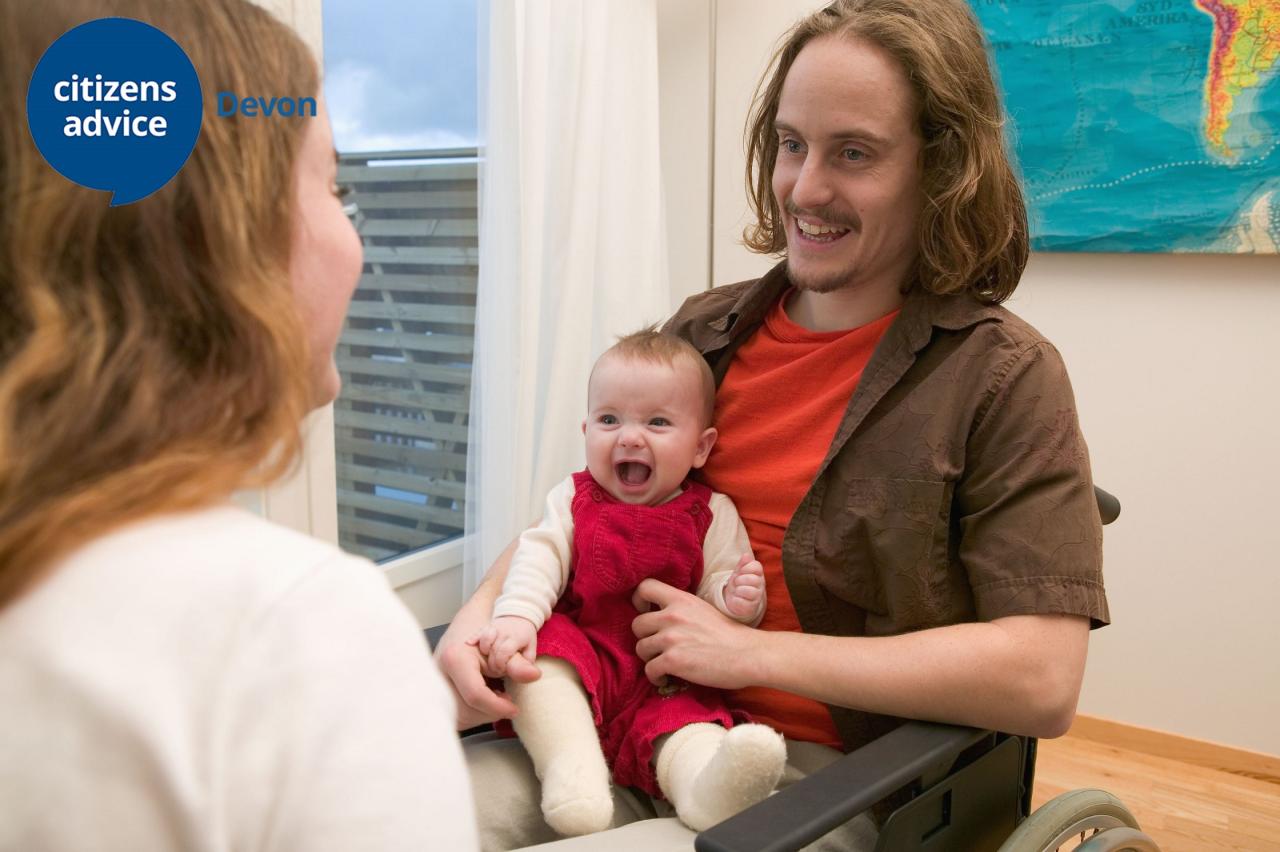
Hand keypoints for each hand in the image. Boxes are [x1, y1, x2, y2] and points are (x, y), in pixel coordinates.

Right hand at [436, 623, 539, 729]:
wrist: (465, 631)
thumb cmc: (483, 639)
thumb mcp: (503, 648)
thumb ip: (518, 663)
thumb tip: (534, 675)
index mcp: (453, 659)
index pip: (476, 695)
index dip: (498, 706)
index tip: (514, 708)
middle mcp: (437, 674)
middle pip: (467, 710)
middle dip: (490, 710)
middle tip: (504, 697)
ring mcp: (433, 687)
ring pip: (460, 717)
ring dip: (482, 712)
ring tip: (493, 694)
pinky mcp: (434, 696)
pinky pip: (455, 716)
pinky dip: (473, 712)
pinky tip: (482, 698)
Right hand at [469, 616, 537, 677]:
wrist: (518, 615)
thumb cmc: (524, 636)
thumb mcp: (531, 648)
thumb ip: (527, 661)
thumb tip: (529, 674)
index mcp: (515, 637)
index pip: (505, 651)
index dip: (501, 663)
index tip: (502, 669)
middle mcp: (504, 632)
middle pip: (494, 649)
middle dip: (493, 663)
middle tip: (497, 669)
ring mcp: (493, 628)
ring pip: (485, 640)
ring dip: (484, 652)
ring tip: (488, 658)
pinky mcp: (485, 627)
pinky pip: (477, 632)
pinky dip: (473, 639)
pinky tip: (469, 644)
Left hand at [631, 578, 761, 689]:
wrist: (747, 654)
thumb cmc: (730, 634)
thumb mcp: (702, 609)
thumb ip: (681, 609)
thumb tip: (662, 617)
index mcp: (681, 600)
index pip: (645, 587)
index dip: (639, 600)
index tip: (646, 612)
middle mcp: (672, 616)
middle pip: (636, 624)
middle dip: (644, 637)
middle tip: (657, 645)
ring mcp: (671, 638)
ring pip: (640, 648)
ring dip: (649, 658)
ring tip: (662, 663)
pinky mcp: (673, 661)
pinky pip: (649, 670)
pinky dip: (655, 677)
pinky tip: (665, 677)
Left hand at [723, 552, 764, 619]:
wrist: (735, 599)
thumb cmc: (738, 582)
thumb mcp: (738, 571)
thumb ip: (743, 563)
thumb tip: (746, 555)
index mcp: (758, 574)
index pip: (757, 566)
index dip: (746, 567)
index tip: (741, 571)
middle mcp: (760, 585)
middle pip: (753, 579)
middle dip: (740, 579)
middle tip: (736, 582)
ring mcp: (757, 597)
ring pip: (750, 591)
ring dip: (738, 590)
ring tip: (736, 591)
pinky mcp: (751, 607)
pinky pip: (742, 602)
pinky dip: (736, 600)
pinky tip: (736, 599)